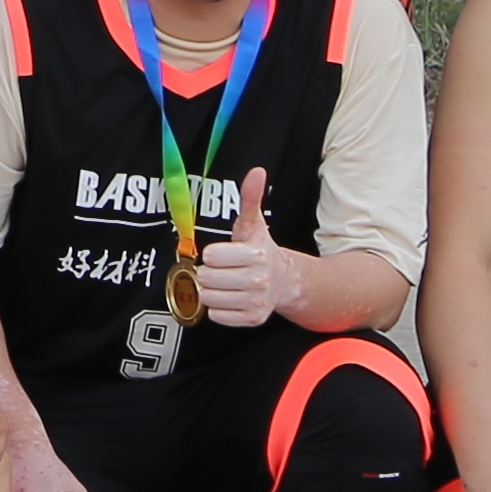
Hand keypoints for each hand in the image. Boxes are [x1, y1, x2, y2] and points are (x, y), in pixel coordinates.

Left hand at [186, 167, 289, 329]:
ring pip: (209, 298)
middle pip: (207, 278)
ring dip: (212, 290)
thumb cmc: (260, 249)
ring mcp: (256, 301)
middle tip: (222, 269)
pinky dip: (218, 308)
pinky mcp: (252, 319)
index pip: (211, 256)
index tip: (223, 253)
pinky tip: (230, 297)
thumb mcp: (253, 224)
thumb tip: (257, 172)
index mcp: (255, 254)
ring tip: (226, 282)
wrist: (284, 280)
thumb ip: (251, 198)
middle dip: (210, 272)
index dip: (212, 254)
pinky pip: (216, 316)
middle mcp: (258, 280)